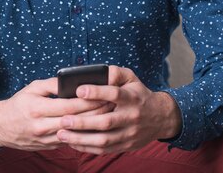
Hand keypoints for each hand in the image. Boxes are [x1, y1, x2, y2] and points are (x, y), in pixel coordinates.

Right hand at [0, 77, 113, 150]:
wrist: (1, 127)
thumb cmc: (18, 104)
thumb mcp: (32, 89)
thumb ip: (51, 84)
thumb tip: (70, 81)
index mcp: (38, 108)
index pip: (70, 105)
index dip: (90, 102)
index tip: (104, 95)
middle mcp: (43, 126)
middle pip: (76, 121)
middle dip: (97, 113)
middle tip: (112, 106)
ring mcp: (46, 139)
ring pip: (76, 134)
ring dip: (93, 126)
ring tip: (108, 117)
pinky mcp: (50, 147)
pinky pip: (70, 141)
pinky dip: (84, 134)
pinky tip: (95, 128)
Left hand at [57, 65, 181, 154]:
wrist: (161, 117)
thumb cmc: (138, 94)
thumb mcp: (131, 78)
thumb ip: (115, 73)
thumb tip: (100, 73)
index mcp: (131, 97)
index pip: (114, 94)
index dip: (96, 92)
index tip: (78, 90)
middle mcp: (131, 117)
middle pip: (106, 122)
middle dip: (83, 122)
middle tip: (63, 120)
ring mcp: (129, 133)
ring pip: (104, 139)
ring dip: (81, 139)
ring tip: (62, 134)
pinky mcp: (126, 145)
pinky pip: (105, 150)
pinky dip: (87, 148)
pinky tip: (73, 143)